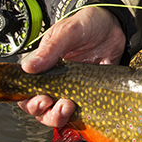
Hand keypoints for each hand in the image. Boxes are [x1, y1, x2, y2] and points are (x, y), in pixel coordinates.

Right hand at [18, 6, 125, 126]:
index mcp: (44, 68)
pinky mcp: (90, 95)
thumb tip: (28, 67)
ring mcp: (73, 90)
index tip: (42, 100)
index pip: (27, 92)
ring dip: (61, 117)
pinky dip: (81, 117)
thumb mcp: (68, 31)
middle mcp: (55, 82)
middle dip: (46, 113)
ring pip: (59, 115)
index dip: (30, 102)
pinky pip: (82, 113)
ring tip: (70, 106)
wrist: (115, 25)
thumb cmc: (87, 24)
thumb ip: (50, 49)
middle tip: (60, 105)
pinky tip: (87, 112)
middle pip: (41, 110)